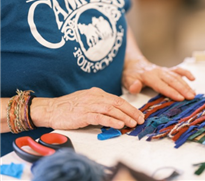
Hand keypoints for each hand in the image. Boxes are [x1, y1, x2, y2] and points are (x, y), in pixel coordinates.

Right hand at [30, 87, 144, 129]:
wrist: (51, 109)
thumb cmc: (69, 107)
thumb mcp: (87, 100)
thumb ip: (100, 103)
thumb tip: (115, 112)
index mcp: (97, 93)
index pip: (117, 99)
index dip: (129, 107)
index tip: (138, 114)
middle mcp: (95, 97)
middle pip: (117, 103)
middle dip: (131, 111)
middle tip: (140, 119)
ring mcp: (89, 105)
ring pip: (111, 110)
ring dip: (124, 117)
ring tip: (132, 123)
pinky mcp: (83, 114)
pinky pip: (100, 117)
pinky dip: (111, 121)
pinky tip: (119, 125)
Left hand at [122, 59, 195, 100]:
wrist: (133, 64)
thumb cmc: (131, 75)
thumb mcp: (126, 80)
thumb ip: (132, 85)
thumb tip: (136, 86)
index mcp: (148, 76)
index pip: (161, 85)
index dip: (171, 91)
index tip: (180, 98)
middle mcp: (158, 72)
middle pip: (172, 80)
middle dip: (182, 89)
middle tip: (191, 97)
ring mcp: (163, 70)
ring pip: (176, 76)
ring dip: (185, 85)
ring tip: (193, 93)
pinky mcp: (167, 70)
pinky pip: (177, 70)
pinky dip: (185, 73)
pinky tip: (192, 79)